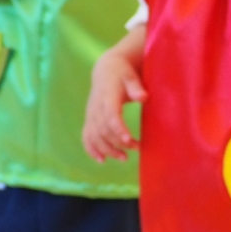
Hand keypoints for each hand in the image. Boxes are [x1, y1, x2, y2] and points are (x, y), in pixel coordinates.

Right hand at [83, 43, 145, 161]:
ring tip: (124, 158)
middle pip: (103, 129)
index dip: (118, 128)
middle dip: (118, 142)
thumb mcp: (131, 76)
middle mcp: (96, 107)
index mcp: (107, 96)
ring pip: (94, 136)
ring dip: (107, 150)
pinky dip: (91, 149)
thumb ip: (136, 87)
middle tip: (136, 148)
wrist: (106, 71)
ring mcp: (91, 115)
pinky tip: (102, 160)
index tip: (129, 140)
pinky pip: (86, 137)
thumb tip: (143, 97)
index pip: (110, 115)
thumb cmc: (123, 75)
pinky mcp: (89, 120)